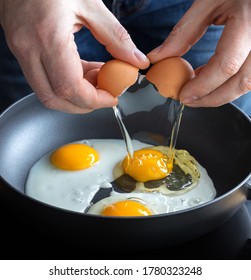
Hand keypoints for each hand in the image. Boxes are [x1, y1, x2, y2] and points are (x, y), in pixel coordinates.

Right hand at [0, 0, 148, 112]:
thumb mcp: (90, 3)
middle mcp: (29, 49)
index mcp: (48, 36)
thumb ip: (116, 36)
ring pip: (47, 93)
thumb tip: (137, 61)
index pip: (70, 87)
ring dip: (75, 95)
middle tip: (104, 95)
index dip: (94, 100)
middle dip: (83, 104)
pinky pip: (44, 79)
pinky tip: (83, 71)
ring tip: (96, 79)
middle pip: (55, 99)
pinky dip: (66, 83)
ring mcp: (21, 51)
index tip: (111, 98)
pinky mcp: (21, 51)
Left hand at [147, 0, 250, 107]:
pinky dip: (228, 83)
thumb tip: (157, 58)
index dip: (203, 86)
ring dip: (220, 93)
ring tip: (197, 90)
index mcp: (248, 22)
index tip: (184, 95)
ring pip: (247, 84)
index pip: (226, 65)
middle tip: (190, 101)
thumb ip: (183, 33)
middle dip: (212, 98)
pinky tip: (211, 79)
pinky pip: (249, 76)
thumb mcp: (207, 3)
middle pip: (241, 82)